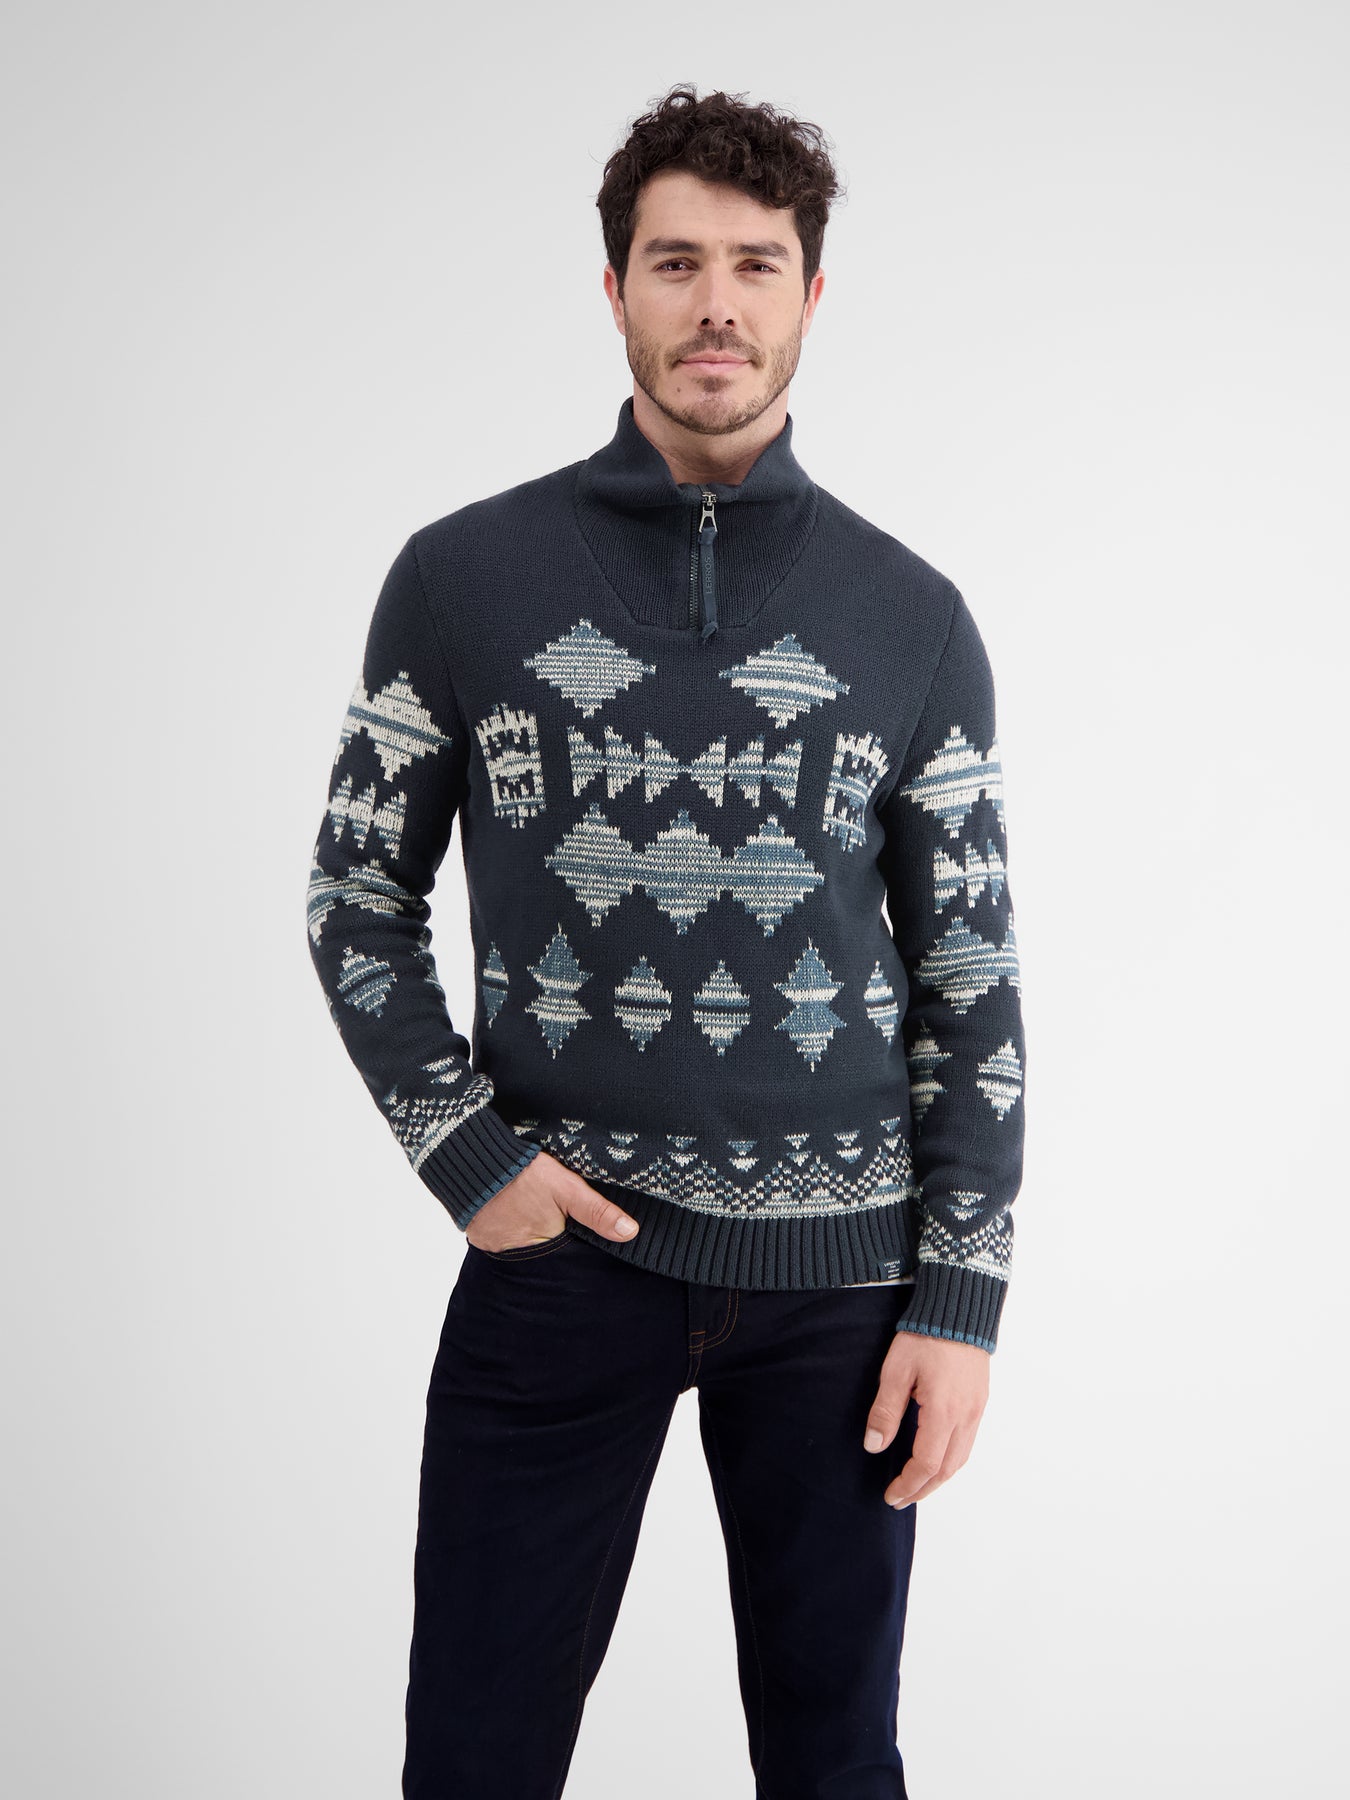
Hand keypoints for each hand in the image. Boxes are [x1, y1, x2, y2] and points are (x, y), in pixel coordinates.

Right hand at [463, 1150, 641, 1252]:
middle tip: (552, 1220)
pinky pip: (499, 1241)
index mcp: (541, 1246)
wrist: (474, 1156)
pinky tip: (513, 1214)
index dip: (573, 1247)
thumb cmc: (523, 1172)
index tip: (576, 1233)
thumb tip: (630, 1233)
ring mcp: (493, 1248)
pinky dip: (507, 1231)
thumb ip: (597, 1212)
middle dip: (551, 1243)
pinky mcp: (478, 1237)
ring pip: (521, 1249)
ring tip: (531, 1215)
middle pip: (544, 1256)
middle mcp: (514, 1256)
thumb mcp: (567, 1188)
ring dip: (527, 1237)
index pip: (565, 1259)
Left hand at [863, 1329, 990, 1507]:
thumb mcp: (896, 1371)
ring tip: (916, 1485)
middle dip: (923, 1489)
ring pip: (961, 1458)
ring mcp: (976, 1410)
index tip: (890, 1495)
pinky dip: (950, 1460)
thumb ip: (886, 1411)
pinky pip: (967, 1442)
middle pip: (947, 1470)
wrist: (959, 1308)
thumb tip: (874, 1446)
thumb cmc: (926, 1335)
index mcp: (944, 1413)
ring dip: (938, 1478)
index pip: (926, 1465)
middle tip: (900, 1499)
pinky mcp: (979, 1401)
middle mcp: (966, 1417)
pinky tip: (936, 1457)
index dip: (907, 1485)